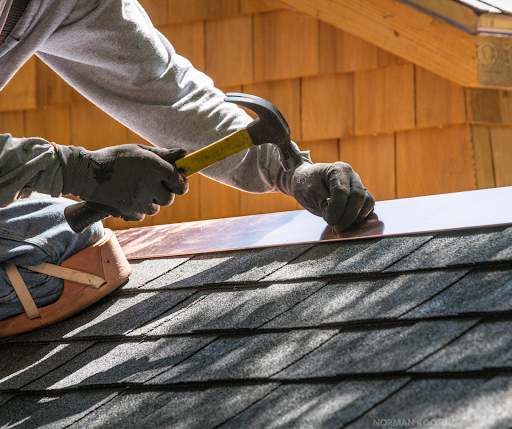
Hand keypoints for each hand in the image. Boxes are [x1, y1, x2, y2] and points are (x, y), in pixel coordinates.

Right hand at [57, 144, 187, 220]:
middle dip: (163, 193)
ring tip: (136, 189)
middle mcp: (149, 184)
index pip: (179, 182)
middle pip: (169, 198)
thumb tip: (185, 154)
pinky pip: (142, 215)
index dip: (181, 183)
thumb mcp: (139, 151)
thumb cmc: (116, 158)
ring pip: (156, 208)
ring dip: (150, 201)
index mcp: (153, 166)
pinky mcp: (129, 211)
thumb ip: (163, 154)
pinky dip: (138, 209)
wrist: (86, 173)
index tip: (177, 182)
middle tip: (151, 185)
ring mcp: (139, 200)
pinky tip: (127, 197)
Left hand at [277, 162, 374, 231]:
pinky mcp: (361, 196)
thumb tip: (338, 220)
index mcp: (338, 169)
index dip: (336, 209)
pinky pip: (368, 207)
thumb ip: (325, 205)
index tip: (329, 221)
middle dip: (348, 216)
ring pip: (368, 202)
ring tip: (341, 226)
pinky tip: (347, 223)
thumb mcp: (310, 194)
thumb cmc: (305, 185)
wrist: (304, 182)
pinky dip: (359, 218)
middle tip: (337, 228)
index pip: (342, 192)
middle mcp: (352, 176)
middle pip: (359, 196)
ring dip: (356, 218)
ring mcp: (358, 185)